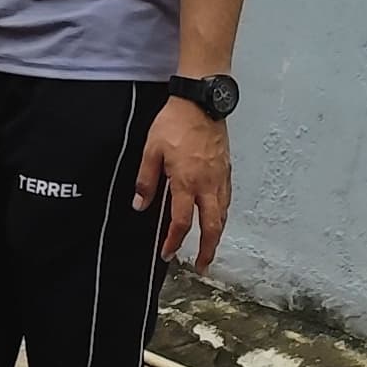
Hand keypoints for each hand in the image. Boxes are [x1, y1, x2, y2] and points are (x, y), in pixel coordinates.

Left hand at [131, 96, 229, 266]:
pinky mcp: (226, 169)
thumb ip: (146, 180)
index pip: (181, 221)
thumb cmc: (175, 123)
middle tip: (202, 265)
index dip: (174, 241)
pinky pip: (227, 199)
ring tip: (210, 246)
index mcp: (187, 182)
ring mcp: (220, 177)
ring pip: (222, 214)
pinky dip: (222, 214)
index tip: (168, 253)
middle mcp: (207, 184)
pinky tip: (217, 217)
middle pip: (212, 226)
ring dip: (216, 234)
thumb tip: (140, 204)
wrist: (202, 101)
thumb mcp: (151, 150)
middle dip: (208, 249)